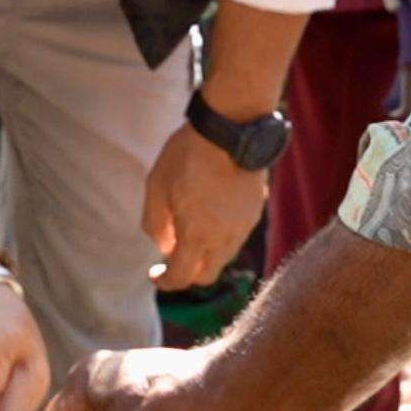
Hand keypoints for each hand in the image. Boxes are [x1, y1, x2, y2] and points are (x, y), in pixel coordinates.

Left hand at [142, 124, 268, 291]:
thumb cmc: (187, 155)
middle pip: (206, 275)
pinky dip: (221, 237)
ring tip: (191, 229)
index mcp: (196, 235)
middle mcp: (224, 238)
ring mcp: (243, 227)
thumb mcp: (156, 186)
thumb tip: (163, 246)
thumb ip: (155, 223)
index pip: (181, 278)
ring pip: (223, 257)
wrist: (230, 130)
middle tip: (173, 256)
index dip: (164, 281)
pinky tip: (211, 213)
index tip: (155, 273)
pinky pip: (236, 237)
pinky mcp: (255, 213)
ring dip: (205, 254)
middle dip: (187, 273)